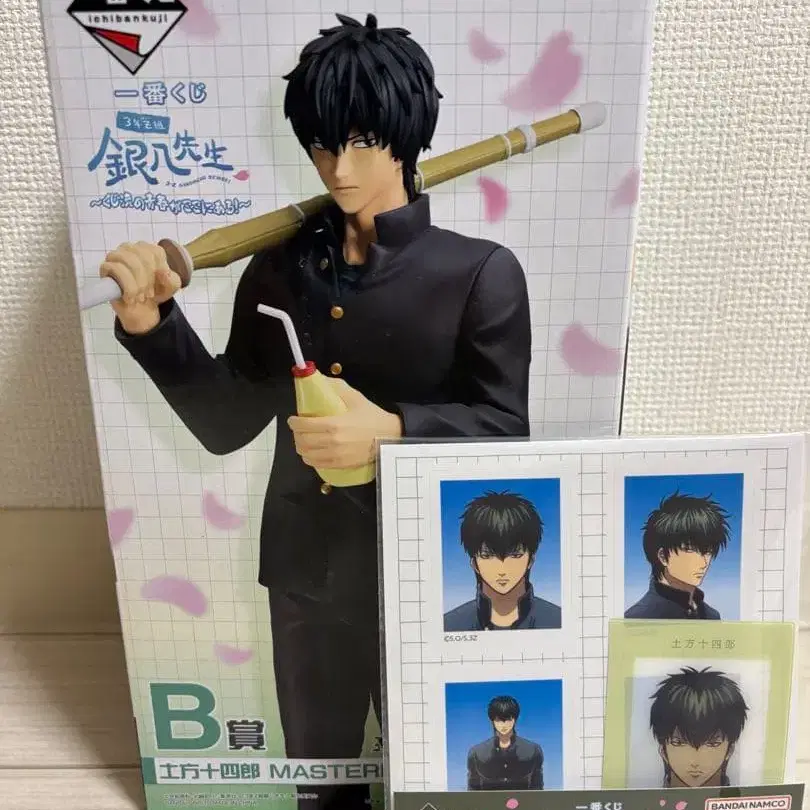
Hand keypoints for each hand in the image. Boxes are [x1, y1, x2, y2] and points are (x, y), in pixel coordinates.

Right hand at [99, 241, 181, 334]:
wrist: (141, 309)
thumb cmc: (155, 291)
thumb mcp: (171, 286)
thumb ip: (172, 279)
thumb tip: (163, 272)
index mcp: (148, 249)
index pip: (156, 252)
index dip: (160, 270)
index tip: (160, 284)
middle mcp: (131, 248)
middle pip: (143, 255)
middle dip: (148, 279)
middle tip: (149, 294)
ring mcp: (116, 256)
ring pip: (128, 260)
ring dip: (137, 282)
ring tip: (141, 297)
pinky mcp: (106, 267)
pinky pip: (114, 268)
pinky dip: (126, 285)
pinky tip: (130, 297)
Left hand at [288, 377, 402, 469]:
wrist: (389, 437)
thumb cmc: (372, 416)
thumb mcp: (355, 397)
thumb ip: (336, 387)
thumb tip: (320, 379)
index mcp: (333, 424)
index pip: (303, 426)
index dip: (293, 423)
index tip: (293, 419)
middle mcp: (332, 442)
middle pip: (302, 441)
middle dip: (296, 434)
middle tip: (298, 429)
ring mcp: (335, 456)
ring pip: (306, 454)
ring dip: (301, 446)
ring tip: (303, 440)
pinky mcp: (339, 465)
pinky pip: (316, 464)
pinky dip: (309, 458)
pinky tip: (311, 452)